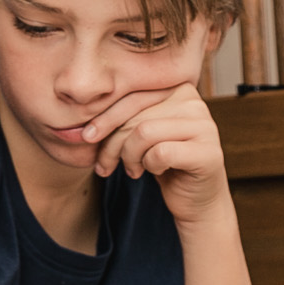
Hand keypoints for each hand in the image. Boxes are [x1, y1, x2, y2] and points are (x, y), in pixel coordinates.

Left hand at [83, 82, 227, 221]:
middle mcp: (193, 101)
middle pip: (133, 114)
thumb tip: (75, 112)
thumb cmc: (159, 160)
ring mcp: (205, 125)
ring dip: (129, 157)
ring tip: (133, 168)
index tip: (87, 138)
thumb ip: (118, 115)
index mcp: (174, 87)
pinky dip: (149, 166)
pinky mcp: (209, 152)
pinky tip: (156, 170)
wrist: (194, 197)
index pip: (129, 94)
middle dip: (111, 142)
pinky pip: (161, 152)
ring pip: (143, 133)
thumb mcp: (135, 132)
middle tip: (105, 164)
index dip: (103, 117)